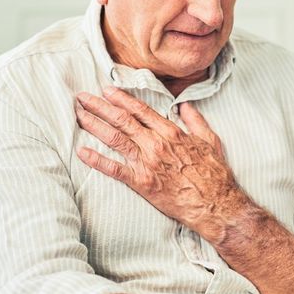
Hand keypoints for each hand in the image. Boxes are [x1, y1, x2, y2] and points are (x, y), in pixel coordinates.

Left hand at [74, 87, 242, 240]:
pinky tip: (81, 152)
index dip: (122, 98)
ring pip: (114, 138)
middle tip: (83, 97)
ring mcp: (147, 162)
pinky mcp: (141, 183)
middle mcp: (156, 143)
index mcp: (171, 132)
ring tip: (79, 115)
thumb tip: (185, 106)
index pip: (141, 110)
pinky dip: (97, 160)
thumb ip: (195, 120)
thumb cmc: (215, 174)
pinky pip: (114, 169)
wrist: (215, 203)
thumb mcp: (210, 140)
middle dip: (100, 106)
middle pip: (122, 120)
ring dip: (94, 124)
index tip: (107, 90)